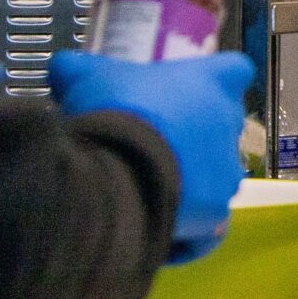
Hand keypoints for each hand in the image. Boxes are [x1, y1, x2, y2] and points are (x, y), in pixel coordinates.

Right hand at [50, 50, 256, 263]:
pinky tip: (160, 228)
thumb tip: (63, 68)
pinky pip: (207, 225)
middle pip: (224, 125)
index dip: (217, 79)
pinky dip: (188, 230)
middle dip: (197, 134)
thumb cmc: (112, 112)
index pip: (234, 70)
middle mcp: (228, 125)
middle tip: (159, 141)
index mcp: (210, 84)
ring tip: (151, 189)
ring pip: (217, 176)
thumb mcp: (85, 79)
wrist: (118, 170)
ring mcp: (227, 172)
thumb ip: (79, 70)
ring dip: (192, 182)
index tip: (195, 88)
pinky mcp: (216, 213)